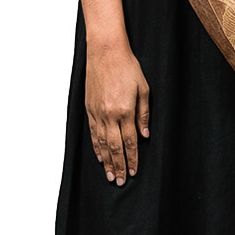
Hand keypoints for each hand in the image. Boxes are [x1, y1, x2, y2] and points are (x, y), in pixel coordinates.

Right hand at [85, 36, 149, 184]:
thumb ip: (144, 114)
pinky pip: (93, 133)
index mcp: (125, 111)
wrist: (105, 52)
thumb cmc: (127, 67)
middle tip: (121, 181)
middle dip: (119, 166)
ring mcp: (97, 113)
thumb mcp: (143, 89)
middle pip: (114, 147)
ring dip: (106, 161)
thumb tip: (145, 136)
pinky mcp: (89, 108)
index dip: (132, 159)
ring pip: (102, 143)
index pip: (130, 142)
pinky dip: (96, 146)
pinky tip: (100, 156)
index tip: (134, 172)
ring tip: (110, 175)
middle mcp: (109, 115)